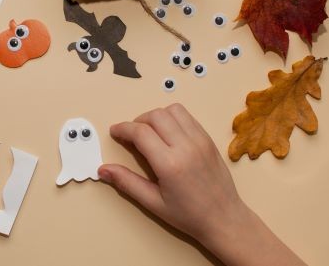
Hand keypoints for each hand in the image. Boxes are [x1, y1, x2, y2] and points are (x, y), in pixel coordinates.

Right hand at [99, 104, 306, 265]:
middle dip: (138, 121)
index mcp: (170, 164)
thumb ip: (127, 182)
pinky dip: (173, 118)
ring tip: (150, 133)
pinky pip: (188, 116)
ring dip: (157, 116)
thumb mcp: (153, 203)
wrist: (224, 218)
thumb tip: (103, 170)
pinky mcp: (208, 139)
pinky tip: (168, 134)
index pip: (140, 132)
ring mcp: (200, 140)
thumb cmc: (189, 215)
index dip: (123, 129)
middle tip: (131, 135)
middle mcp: (186, 147)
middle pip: (155, 115)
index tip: (115, 132)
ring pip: (173, 110)